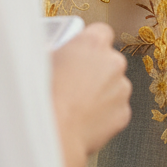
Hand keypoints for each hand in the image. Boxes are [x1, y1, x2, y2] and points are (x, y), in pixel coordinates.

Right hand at [51, 22, 131, 166]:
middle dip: (96, 70)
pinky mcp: (124, 113)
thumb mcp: (42, 63)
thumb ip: (58, 53)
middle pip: (109, 60)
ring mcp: (122, 88)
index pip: (102, 32)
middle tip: (75, 83)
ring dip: (101, 93)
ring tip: (76, 106)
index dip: (91, 44)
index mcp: (93, 43)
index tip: (81, 54)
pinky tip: (84, 120)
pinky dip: (104, 114)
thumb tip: (55, 54)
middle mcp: (113, 61)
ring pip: (114, 86)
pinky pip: (115, 110)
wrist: (53, 134)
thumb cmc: (42, 96)